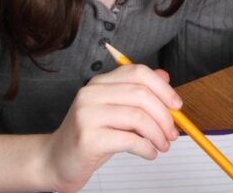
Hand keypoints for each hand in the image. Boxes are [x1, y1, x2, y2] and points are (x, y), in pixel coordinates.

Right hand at [40, 64, 181, 191]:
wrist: (55, 161)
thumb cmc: (90, 137)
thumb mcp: (116, 112)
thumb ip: (137, 95)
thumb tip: (165, 76)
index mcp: (99, 83)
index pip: (138, 72)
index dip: (163, 87)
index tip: (177, 105)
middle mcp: (91, 93)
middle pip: (141, 95)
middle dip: (164, 116)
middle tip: (173, 133)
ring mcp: (87, 114)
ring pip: (138, 117)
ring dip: (157, 134)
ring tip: (162, 145)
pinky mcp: (87, 138)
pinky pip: (129, 140)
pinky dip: (146, 148)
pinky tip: (149, 153)